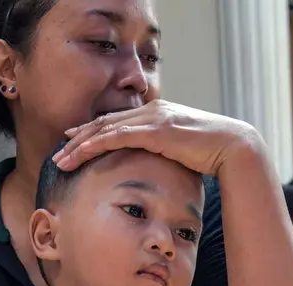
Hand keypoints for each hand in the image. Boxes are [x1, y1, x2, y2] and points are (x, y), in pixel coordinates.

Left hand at [54, 99, 259, 176]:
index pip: (117, 122)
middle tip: (58, 153)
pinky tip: (81, 154)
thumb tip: (155, 168)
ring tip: (61, 159)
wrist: (234, 147)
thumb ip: (164, 153)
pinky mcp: (156, 130)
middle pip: (105, 123)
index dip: (92, 132)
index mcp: (157, 114)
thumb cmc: (212, 155)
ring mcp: (153, 118)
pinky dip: (96, 144)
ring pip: (106, 129)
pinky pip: (118, 136)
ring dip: (80, 145)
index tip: (73, 143)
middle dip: (79, 139)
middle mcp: (152, 111)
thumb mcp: (182, 151)